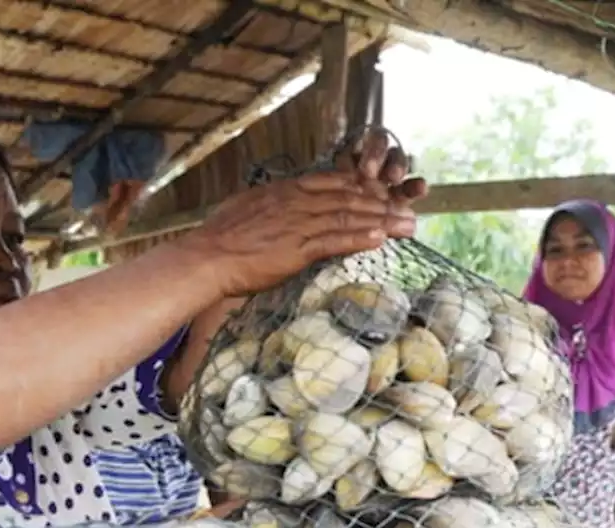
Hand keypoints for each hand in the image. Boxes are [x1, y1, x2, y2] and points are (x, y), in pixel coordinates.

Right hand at [177, 138, 422, 298]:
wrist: (206, 258)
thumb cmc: (219, 239)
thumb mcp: (246, 211)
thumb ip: (269, 210)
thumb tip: (275, 213)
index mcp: (284, 192)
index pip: (330, 183)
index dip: (360, 186)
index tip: (380, 190)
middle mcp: (296, 203)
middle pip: (348, 198)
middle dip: (381, 203)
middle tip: (408, 209)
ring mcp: (298, 224)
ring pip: (348, 217)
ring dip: (381, 221)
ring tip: (407, 225)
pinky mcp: (297, 248)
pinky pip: (334, 240)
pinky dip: (358, 238)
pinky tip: (380, 238)